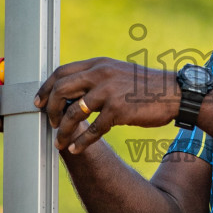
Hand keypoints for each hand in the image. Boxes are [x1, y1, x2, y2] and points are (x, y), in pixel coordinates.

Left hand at [34, 57, 181, 153]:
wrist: (174, 93)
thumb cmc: (146, 87)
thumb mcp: (118, 73)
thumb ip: (97, 78)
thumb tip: (74, 91)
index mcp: (99, 64)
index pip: (62, 72)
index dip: (45, 87)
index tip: (38, 101)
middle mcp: (101, 74)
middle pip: (61, 89)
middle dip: (49, 108)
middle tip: (47, 122)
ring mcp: (109, 92)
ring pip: (74, 112)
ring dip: (62, 130)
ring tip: (59, 141)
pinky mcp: (118, 110)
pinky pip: (93, 129)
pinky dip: (81, 142)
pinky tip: (75, 148)